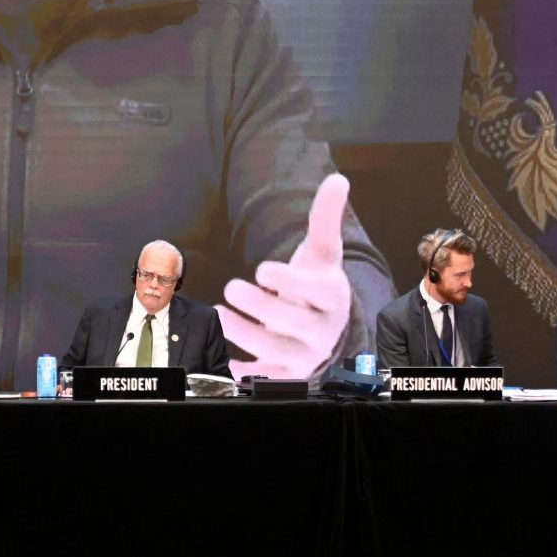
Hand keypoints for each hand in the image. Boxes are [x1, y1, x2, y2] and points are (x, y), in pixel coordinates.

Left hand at [219, 172, 354, 379]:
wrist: (324, 326)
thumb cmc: (316, 284)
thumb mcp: (322, 253)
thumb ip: (326, 217)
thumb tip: (337, 179)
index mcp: (332, 297)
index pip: (316, 292)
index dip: (289, 282)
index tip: (261, 269)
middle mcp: (322, 329)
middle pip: (294, 322)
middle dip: (261, 306)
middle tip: (232, 287)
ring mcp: (305, 354)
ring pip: (277, 350)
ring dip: (245, 334)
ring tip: (218, 313)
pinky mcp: (287, 372)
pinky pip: (267, 377)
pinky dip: (246, 374)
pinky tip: (224, 363)